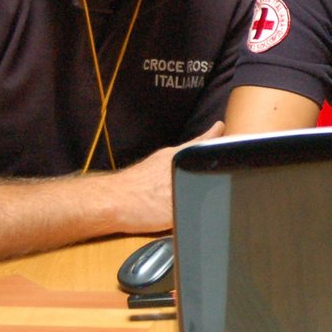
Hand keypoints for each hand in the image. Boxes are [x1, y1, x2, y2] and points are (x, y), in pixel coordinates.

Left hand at [109, 121, 226, 233]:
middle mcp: (166, 156)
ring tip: (198, 160)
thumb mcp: (179, 204)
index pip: (202, 142)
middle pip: (191, 147)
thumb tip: (219, 200)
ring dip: (189, 156)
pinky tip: (174, 180)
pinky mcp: (142, 175)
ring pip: (177, 157)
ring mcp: (153, 165)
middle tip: (216, 137)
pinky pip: (166, 167)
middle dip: (204, 144)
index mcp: (179, 157)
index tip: (223, 126)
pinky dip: (176, 168)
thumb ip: (198, 198)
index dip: (215, 135)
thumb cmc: (144, 203)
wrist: (108, 204)